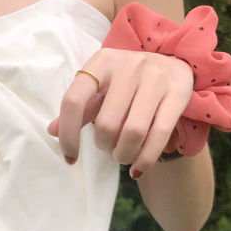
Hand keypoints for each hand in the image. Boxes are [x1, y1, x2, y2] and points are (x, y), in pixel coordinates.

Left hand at [46, 47, 193, 176]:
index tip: (70, 158)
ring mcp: (155, 76)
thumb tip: (52, 131)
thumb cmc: (127, 82)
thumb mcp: (101, 88)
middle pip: (107, 123)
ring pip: (133, 132)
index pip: (74, 101)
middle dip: (105, 146)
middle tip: (109, 149)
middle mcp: (128, 65)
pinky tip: (138, 168)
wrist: (172, 64)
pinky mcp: (178, 91)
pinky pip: (159, 134)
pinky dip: (146, 158)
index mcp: (101, 62)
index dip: (68, 135)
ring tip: (123, 156)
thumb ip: (80, 108)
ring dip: (124, 154)